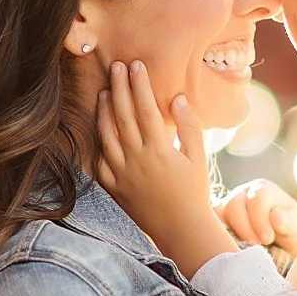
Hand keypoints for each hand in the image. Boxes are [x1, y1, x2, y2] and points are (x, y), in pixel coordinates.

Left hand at [96, 62, 235, 276]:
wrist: (180, 229)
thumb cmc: (193, 192)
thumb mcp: (197, 157)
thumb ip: (188, 126)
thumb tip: (177, 98)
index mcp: (159, 150)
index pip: (146, 108)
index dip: (140, 85)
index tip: (136, 65)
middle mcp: (137, 159)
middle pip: (123, 115)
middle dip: (119, 87)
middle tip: (116, 66)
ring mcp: (122, 173)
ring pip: (107, 134)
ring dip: (105, 110)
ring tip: (106, 91)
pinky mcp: (113, 186)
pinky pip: (101, 159)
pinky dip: (99, 140)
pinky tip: (99, 125)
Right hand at [218, 179, 296, 256]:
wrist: (282, 241)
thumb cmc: (291, 231)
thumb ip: (290, 221)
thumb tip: (276, 217)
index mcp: (262, 190)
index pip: (255, 199)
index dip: (259, 221)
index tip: (267, 240)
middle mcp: (242, 193)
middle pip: (233, 205)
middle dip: (244, 229)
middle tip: (256, 246)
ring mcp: (227, 205)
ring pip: (217, 215)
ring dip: (228, 234)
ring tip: (244, 249)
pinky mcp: (217, 220)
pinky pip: (209, 225)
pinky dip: (217, 237)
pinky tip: (231, 248)